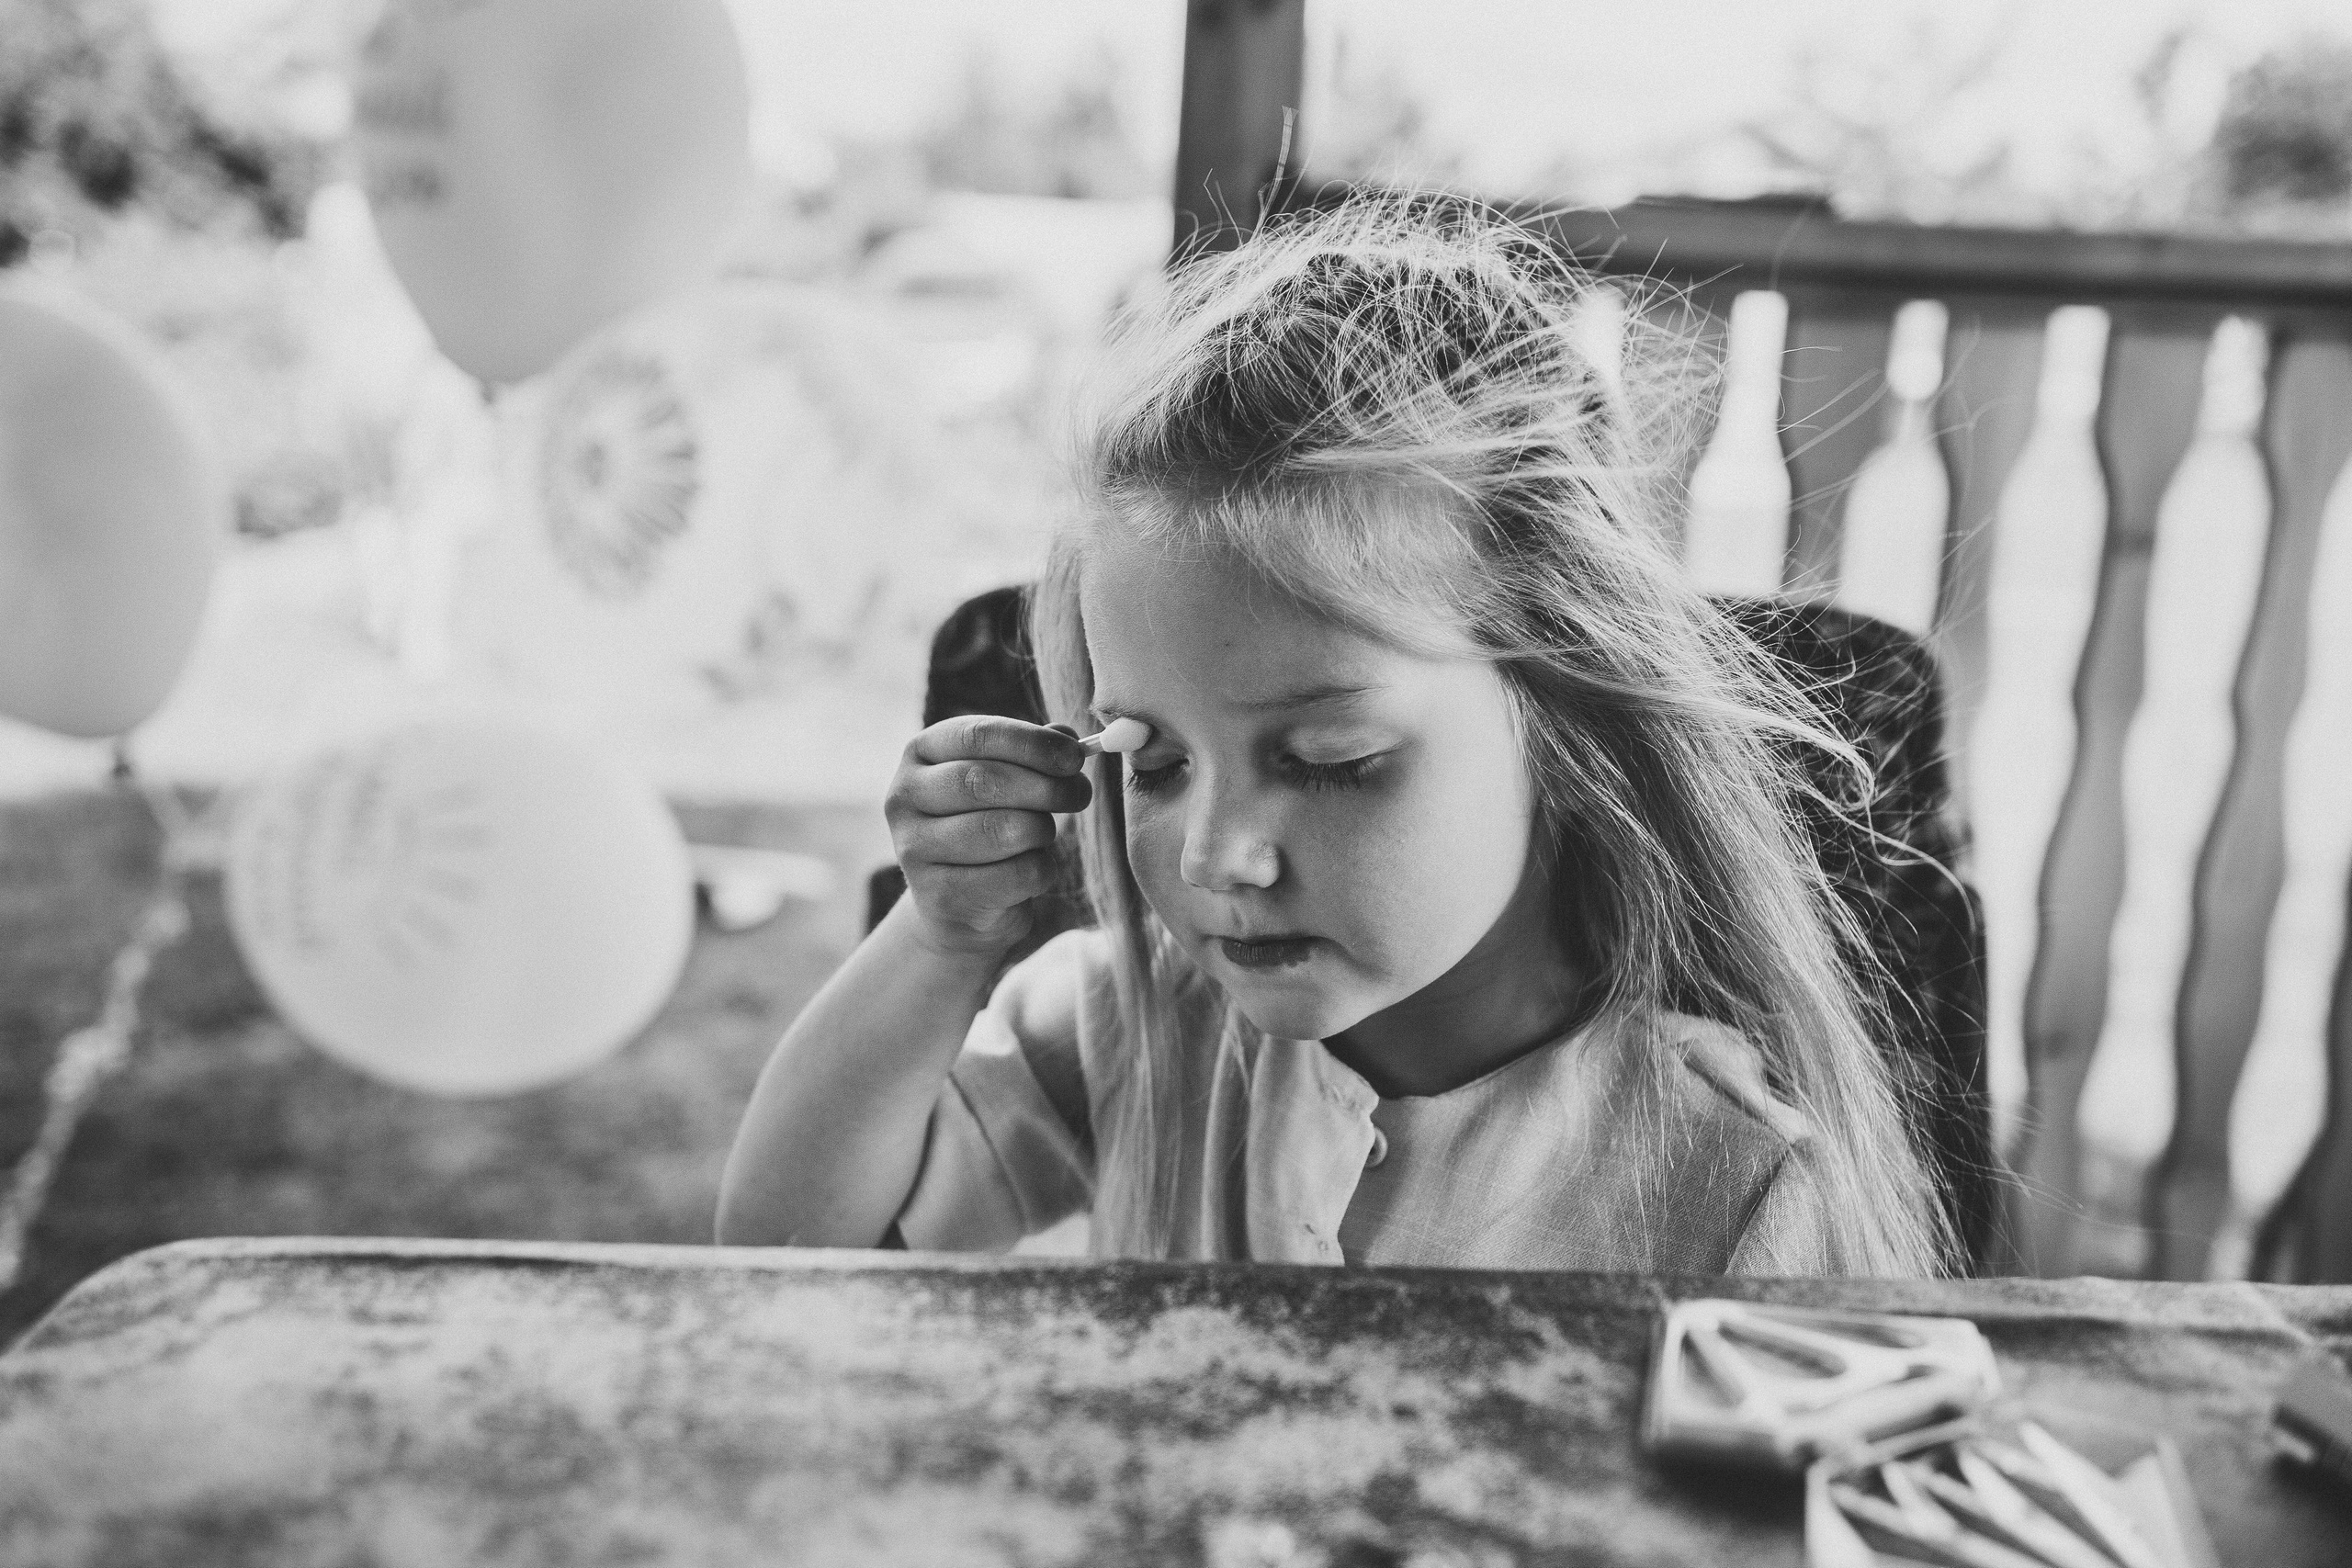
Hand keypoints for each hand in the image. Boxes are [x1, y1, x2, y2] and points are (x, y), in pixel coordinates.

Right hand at [885, 716, 1092, 956]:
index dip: (1033, 743)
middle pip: (983, 781)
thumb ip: (1034, 753)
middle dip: (1045, 787)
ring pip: (1001, 830)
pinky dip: (1040, 871)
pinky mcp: (938, 895)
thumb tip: (1067, 738)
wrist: (959, 903)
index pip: (977, 736)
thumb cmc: (988, 824)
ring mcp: (914, 848)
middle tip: (1080, 794)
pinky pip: (1014, 875)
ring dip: (1041, 830)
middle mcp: (905, 796)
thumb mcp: (1006, 779)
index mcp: (920, 753)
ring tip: (1043, 833)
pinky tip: (1030, 870)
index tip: (1075, 757)